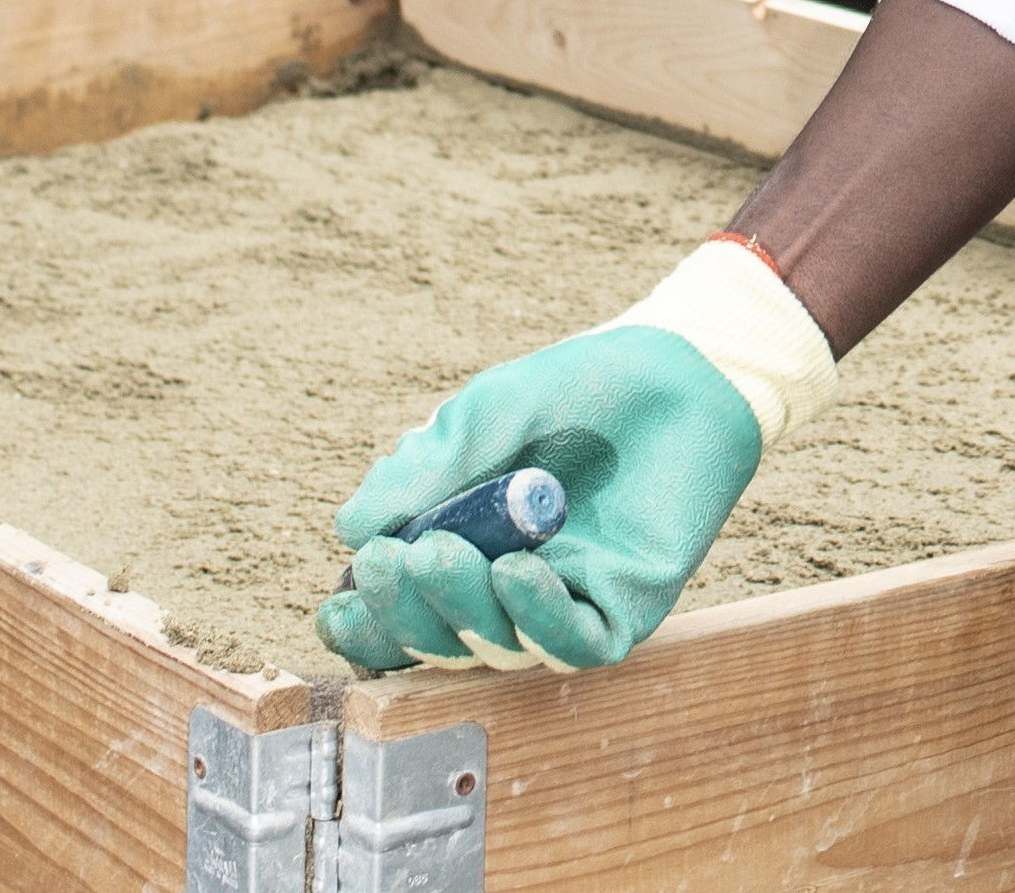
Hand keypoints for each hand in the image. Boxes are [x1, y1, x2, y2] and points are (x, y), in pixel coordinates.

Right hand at [318, 239, 836, 675]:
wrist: (676, 367)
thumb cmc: (575, 391)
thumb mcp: (485, 416)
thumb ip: (423, 471)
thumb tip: (350, 530)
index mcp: (462, 551)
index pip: (402, 613)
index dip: (366, 624)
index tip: (338, 603)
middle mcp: (506, 591)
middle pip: (441, 641)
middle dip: (404, 614)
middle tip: (389, 562)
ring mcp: (565, 602)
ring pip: (499, 647)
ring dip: (461, 609)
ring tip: (441, 552)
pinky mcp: (624, 607)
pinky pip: (575, 643)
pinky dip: (538, 619)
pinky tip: (515, 575)